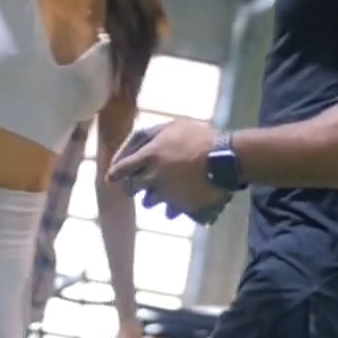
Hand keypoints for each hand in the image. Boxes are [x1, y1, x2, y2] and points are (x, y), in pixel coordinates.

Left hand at [110, 118, 229, 223]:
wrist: (225, 160)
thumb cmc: (200, 137)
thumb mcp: (175, 124)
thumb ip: (154, 134)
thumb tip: (141, 144)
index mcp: (150, 156)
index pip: (122, 168)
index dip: (115, 173)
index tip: (112, 177)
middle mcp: (153, 177)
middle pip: (133, 188)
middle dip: (132, 187)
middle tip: (135, 187)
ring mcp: (167, 194)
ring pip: (149, 202)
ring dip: (151, 199)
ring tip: (158, 195)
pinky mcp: (181, 206)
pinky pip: (170, 212)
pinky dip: (170, 209)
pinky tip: (174, 206)